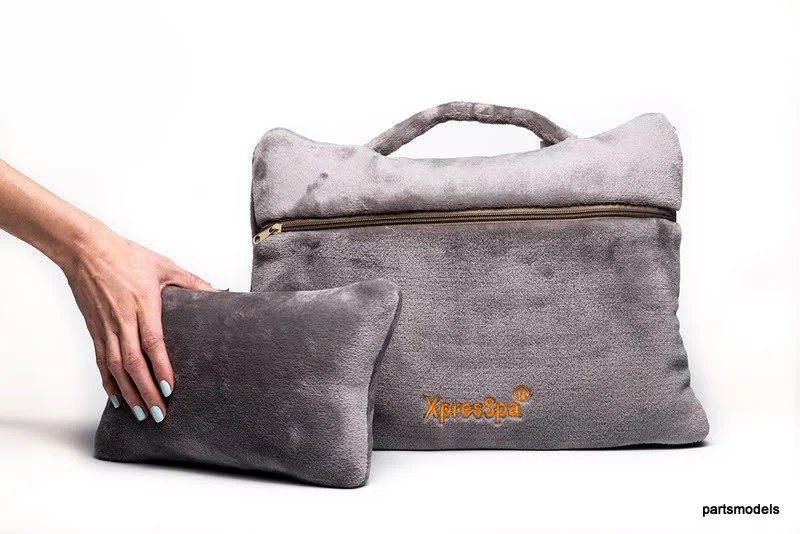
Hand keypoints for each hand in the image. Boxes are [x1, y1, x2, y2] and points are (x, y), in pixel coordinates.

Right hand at [63, 224, 213, 421]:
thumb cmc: (126, 256)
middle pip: (133, 363)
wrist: (86, 250)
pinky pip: (101, 360)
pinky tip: (117, 397)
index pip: (152, 343)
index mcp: (143, 305)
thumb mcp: (164, 266)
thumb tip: (218, 292)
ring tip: (142, 413)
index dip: (160, 367)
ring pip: (115, 367)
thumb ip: (192, 282)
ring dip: (128, 393)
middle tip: (160, 413)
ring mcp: (105, 327)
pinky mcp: (94, 329)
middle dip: (146, 391)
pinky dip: (108, 382)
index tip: (169, 388)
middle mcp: (122, 320)